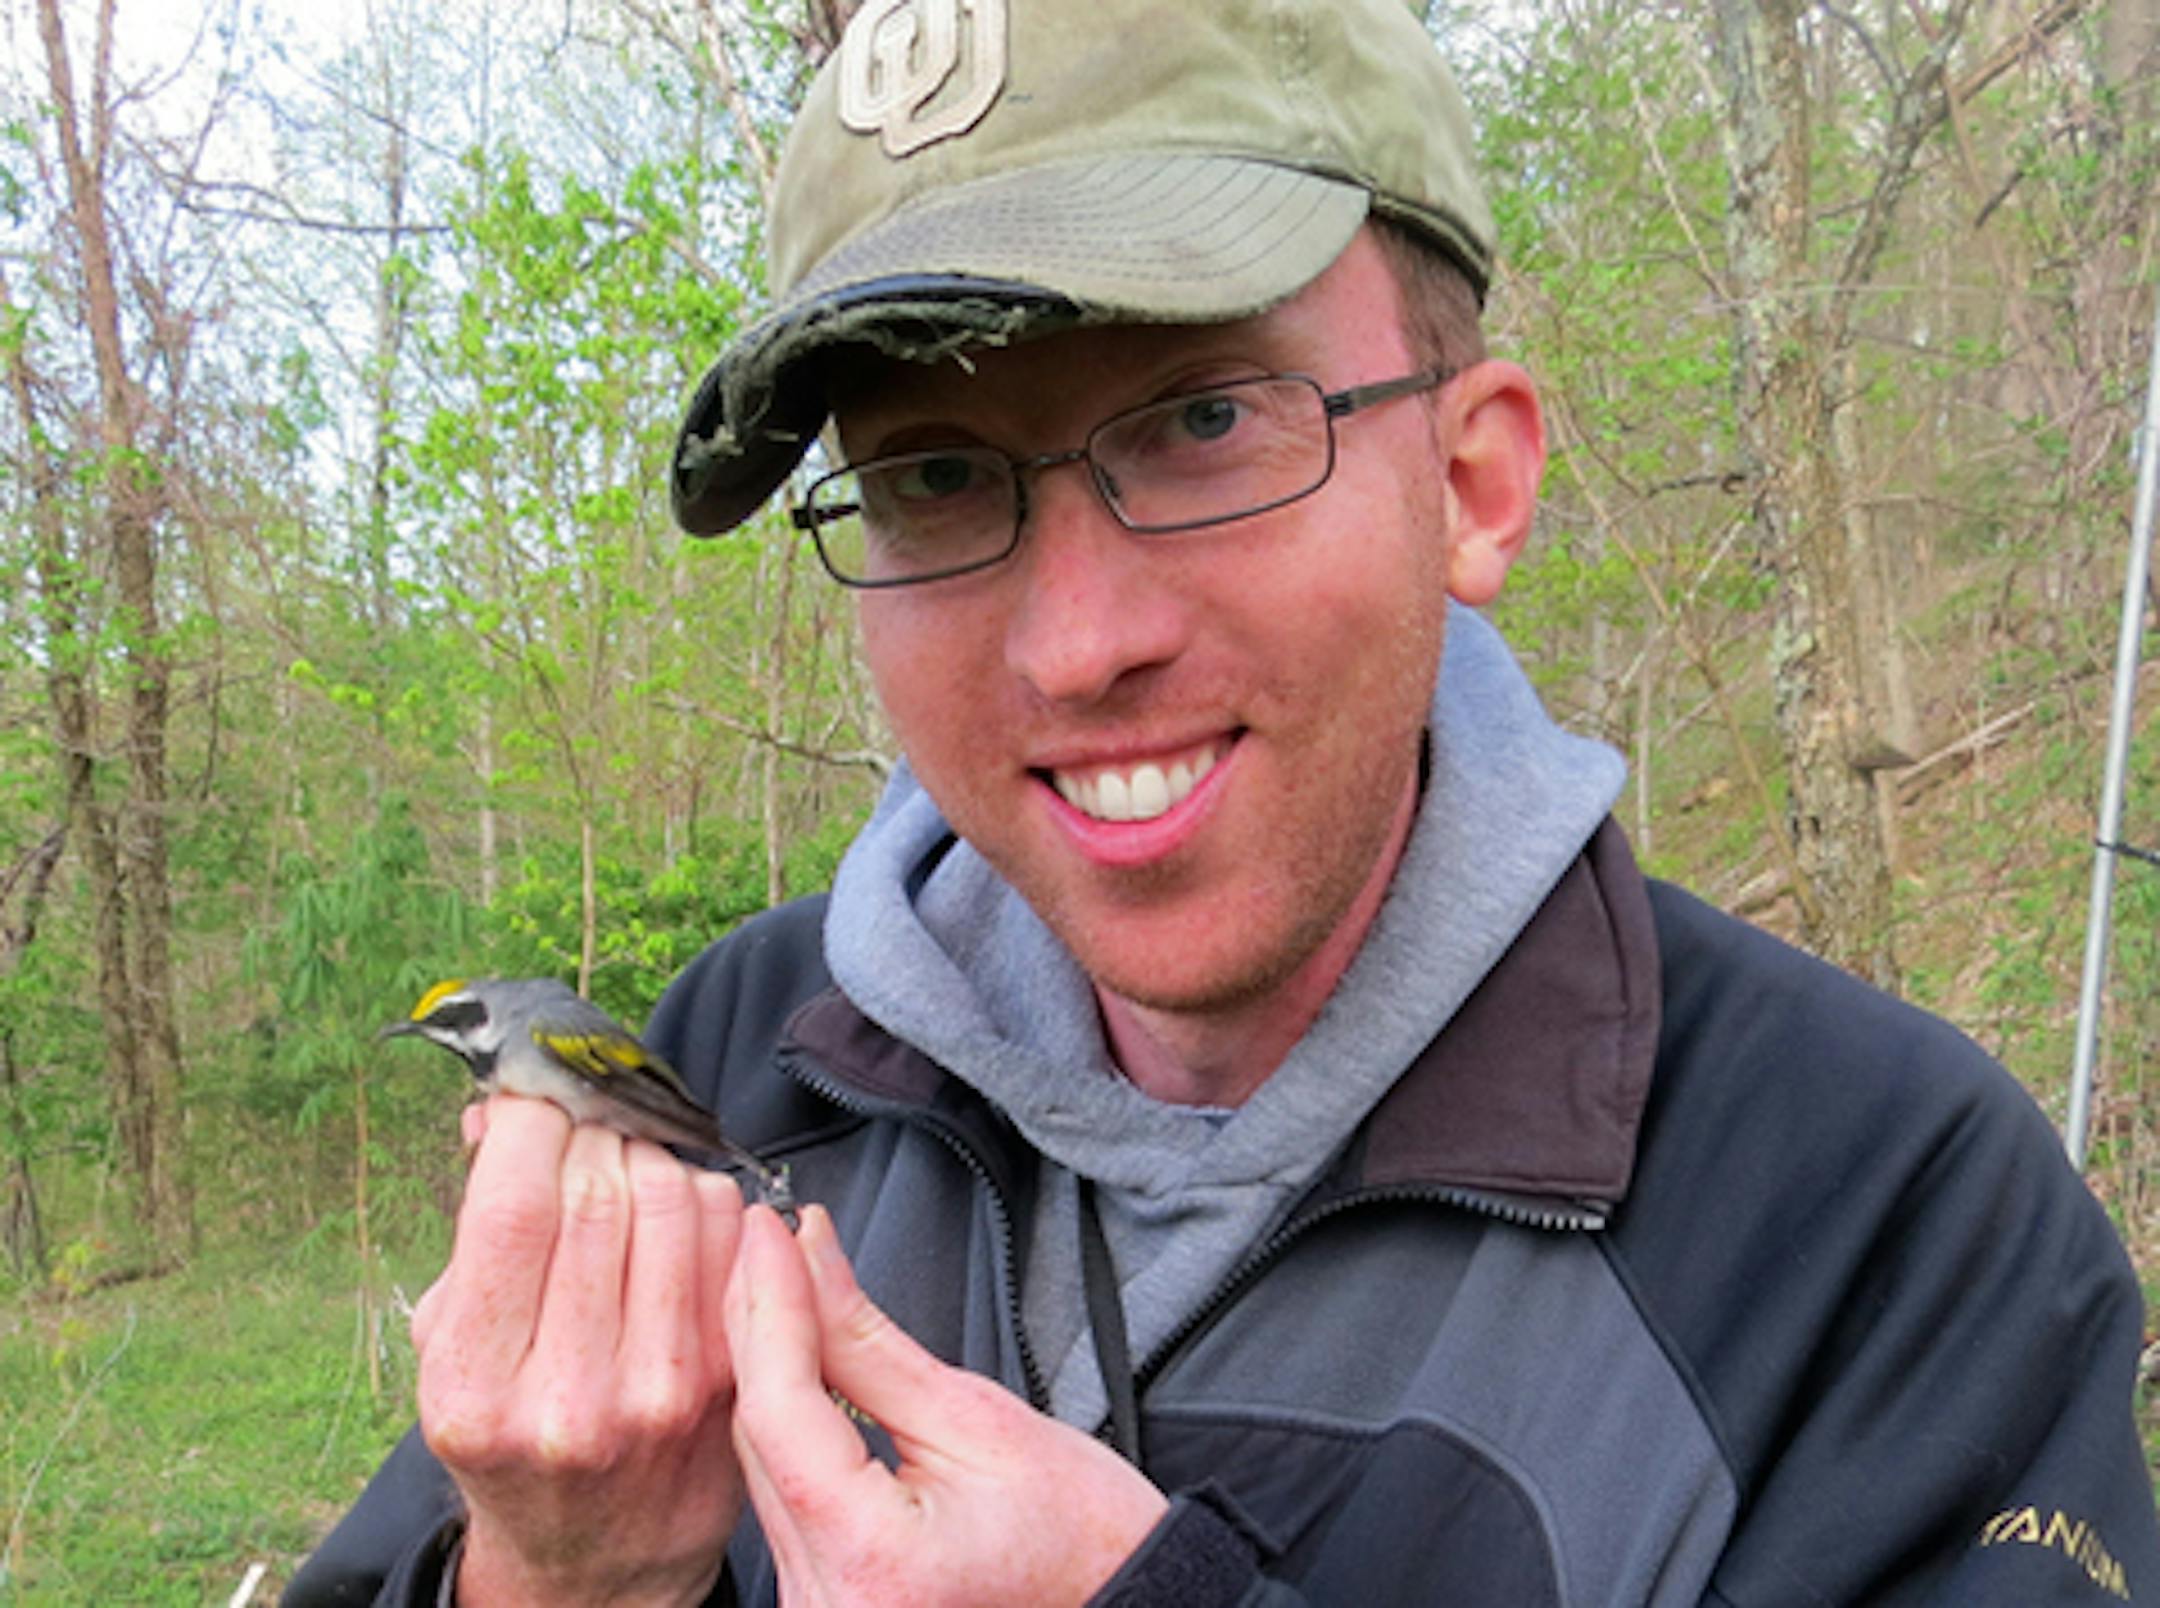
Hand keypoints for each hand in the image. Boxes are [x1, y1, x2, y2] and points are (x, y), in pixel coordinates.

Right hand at [411, 1094, 744, 1606]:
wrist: (596, 1556)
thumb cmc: (514, 1428)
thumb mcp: (455, 1347)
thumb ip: (476, 1229)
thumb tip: (497, 1111)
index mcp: (472, 1386)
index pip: (514, 1205)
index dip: (530, 1121)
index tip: (532, 1095)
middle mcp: (566, 1398)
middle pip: (600, 1191)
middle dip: (592, 1131)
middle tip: (583, 1127)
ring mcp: (658, 1393)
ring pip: (675, 1200)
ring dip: (652, 1157)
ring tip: (628, 1169)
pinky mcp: (730, 1381)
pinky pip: (734, 1237)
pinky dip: (708, 1199)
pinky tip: (679, 1213)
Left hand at [727, 1202, 1169, 1605]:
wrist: (1124, 1602)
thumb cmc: (1084, 1537)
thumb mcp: (981, 1418)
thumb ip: (872, 1343)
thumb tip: (812, 1261)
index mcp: (875, 1560)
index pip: (784, 1410)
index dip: (771, 1306)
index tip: (768, 1233)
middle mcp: (827, 1603)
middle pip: (759, 1436)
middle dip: (758, 1324)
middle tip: (767, 1236)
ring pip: (759, 1462)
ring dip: (763, 1366)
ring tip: (772, 1278)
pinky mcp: (821, 1599)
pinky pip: (779, 1493)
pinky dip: (782, 1420)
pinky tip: (782, 1358)